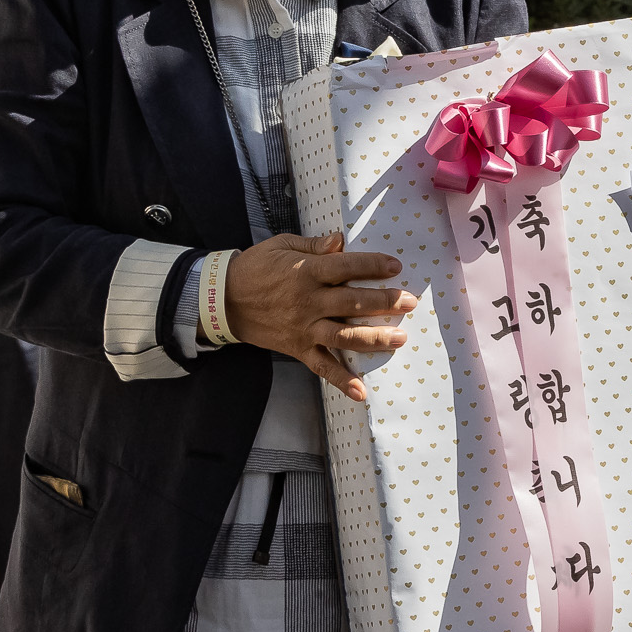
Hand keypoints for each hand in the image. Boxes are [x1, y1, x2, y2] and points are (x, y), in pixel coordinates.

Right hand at [222, 232, 415, 401]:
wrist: (222, 301)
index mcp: (306, 272)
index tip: (395, 267)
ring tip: (399, 339)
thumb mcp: (282, 245)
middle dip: (385, 302)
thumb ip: (315, 245)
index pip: (346, 267)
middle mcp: (308, 302)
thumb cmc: (256, 268)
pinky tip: (361, 392)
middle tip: (409, 302)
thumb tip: (341, 239)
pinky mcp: (297, 348)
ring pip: (343, 336)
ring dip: (373, 339)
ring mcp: (304, 328)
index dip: (372, 266)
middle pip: (352, 303)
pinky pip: (321, 367)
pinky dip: (341, 380)